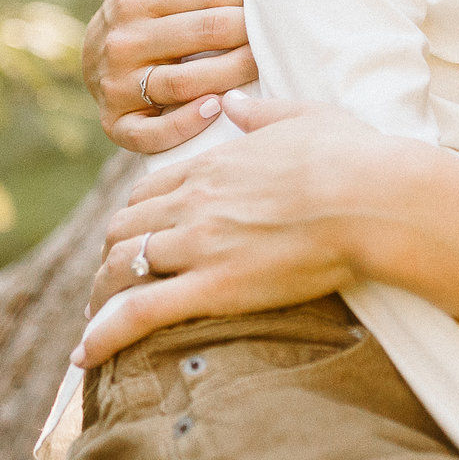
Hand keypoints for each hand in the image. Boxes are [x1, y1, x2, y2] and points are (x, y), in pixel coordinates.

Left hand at [75, 97, 458, 364]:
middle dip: (110, 258)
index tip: (133, 239)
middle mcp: (195, 201)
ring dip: (102, 298)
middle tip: (109, 288)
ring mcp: (199, 243)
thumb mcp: (306, 117)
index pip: (149, 192)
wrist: (374, 197)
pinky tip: (84, 357)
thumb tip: (233, 102)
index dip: (133, 218)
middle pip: (124, 230)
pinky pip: (139, 312)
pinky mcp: (214, 286)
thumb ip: (262, 113)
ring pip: (121, 269)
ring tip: (94, 326)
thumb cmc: (356, 158)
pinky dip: (104, 334)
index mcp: (215, 165)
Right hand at [85, 0, 256, 154]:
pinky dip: (186, 125)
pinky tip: (216, 109)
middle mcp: (124, 40)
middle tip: (271, 37)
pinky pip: (153, 133)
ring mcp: (118, 85)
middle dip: (247, 34)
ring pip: (186, 82)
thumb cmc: (148, 2)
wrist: (96, 54)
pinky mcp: (117, 125)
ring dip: (232, 76)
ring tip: (260, 68)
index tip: (262, 4)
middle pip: (206, 33)